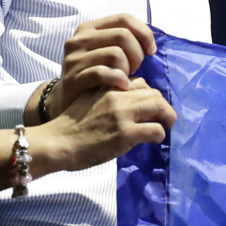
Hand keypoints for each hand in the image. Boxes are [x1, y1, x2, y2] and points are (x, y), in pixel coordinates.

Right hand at [38, 77, 175, 172]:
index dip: (148, 95)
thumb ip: (108, 98)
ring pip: (159, 106)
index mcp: (107, 87)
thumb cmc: (71, 126)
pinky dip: (159, 134)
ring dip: (168, 117)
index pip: (139, 83)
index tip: (149, 107)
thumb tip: (130, 106)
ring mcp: (122, 114)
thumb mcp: (88, 101)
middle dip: (163, 105)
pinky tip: (154, 139)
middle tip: (166, 117)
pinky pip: (155, 129)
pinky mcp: (125, 133)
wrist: (58, 142)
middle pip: (153, 93)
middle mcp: (117, 96)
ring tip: (167, 125)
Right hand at [59, 13, 156, 108]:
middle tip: (135, 69)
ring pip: (116, 54)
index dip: (144, 33)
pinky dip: (119, 80)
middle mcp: (78, 40)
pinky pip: (104, 73)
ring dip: (128, 69)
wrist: (69, 103)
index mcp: (89, 28)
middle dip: (137, 54)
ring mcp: (74, 59)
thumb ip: (124, 42)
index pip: (124, 18)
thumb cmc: (96, 76)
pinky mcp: (72, 78)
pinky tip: (122, 86)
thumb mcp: (106, 52)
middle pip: (123, 35)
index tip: (151, 51)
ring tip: (126, 78)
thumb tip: (151, 43)